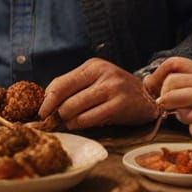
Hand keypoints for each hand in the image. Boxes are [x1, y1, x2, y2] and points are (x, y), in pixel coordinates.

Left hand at [38, 58, 157, 128]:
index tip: (42, 112)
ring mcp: (111, 88)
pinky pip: (89, 119)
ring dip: (68, 120)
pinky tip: (79, 125)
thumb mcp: (96, 81)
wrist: (149, 98)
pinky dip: (79, 125)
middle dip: (57, 112)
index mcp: (93, 66)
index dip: (47, 100)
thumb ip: (74, 87)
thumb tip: (47, 103)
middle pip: (64, 96)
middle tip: (57, 120)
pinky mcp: (119, 105)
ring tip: (70, 123)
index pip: (60, 82)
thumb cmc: (116, 91)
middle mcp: (102, 73)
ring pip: (74, 108)